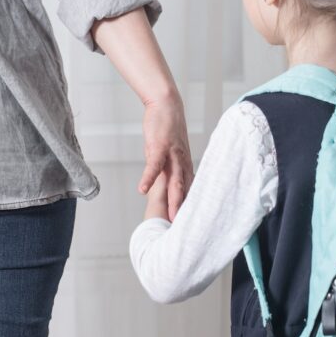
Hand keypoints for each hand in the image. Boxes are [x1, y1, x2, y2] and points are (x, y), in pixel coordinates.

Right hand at [139, 93, 192, 220]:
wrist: (167, 104)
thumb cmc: (168, 130)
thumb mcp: (172, 154)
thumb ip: (172, 170)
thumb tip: (172, 187)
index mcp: (186, 167)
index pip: (191, 192)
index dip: (192, 210)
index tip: (194, 227)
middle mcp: (183, 163)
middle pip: (186, 191)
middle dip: (187, 212)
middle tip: (188, 231)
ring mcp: (172, 156)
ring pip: (174, 181)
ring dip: (173, 200)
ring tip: (170, 217)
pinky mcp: (159, 147)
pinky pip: (153, 165)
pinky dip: (148, 178)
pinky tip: (141, 190)